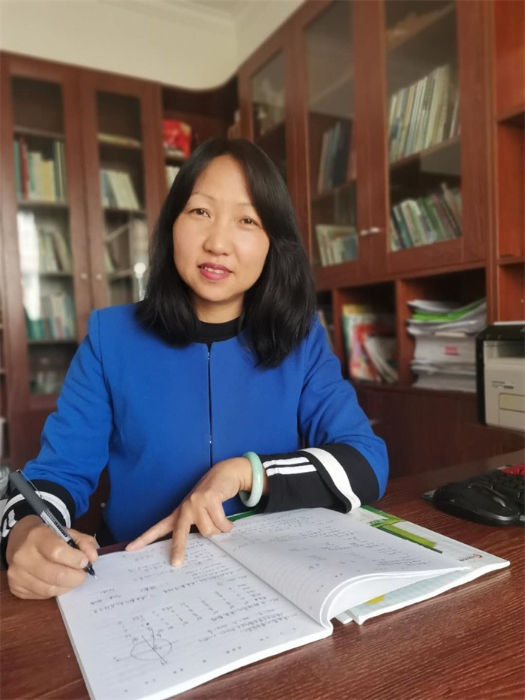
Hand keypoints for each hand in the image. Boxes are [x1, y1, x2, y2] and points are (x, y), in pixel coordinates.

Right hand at [6, 515, 98, 599]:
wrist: (20, 540)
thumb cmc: (49, 536)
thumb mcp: (68, 532)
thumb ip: (85, 542)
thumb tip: (93, 558)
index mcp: (36, 536)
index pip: (57, 552)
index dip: (75, 559)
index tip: (85, 561)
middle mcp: (23, 556)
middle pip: (54, 575)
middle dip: (75, 577)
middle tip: (82, 575)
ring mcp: (17, 574)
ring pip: (49, 589)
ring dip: (67, 586)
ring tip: (73, 579)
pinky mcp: (15, 588)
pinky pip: (42, 595)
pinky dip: (55, 591)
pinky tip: (59, 583)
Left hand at [126, 457, 266, 565]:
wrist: (224, 473)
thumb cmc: (211, 497)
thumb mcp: (199, 512)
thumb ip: (196, 526)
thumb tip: (200, 546)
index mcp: (178, 514)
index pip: (158, 528)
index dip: (144, 539)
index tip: (130, 549)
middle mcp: (185, 508)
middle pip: (179, 534)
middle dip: (178, 549)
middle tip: (176, 564)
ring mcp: (196, 502)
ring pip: (208, 531)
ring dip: (218, 530)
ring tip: (221, 521)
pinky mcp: (209, 498)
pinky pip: (220, 523)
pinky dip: (226, 526)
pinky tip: (228, 522)